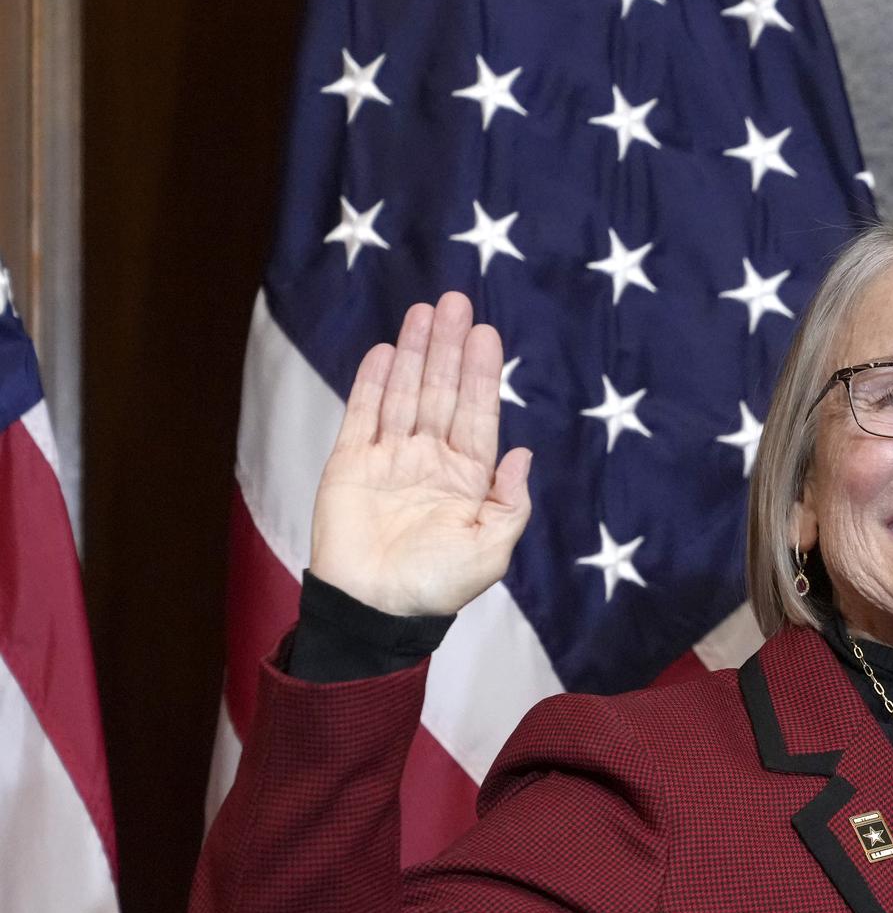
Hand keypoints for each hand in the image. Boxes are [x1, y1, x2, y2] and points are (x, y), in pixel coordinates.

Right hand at [310, 292, 533, 617]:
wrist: (375, 611)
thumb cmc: (436, 587)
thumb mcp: (491, 550)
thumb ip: (510, 501)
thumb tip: (522, 451)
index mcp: (468, 479)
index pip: (478, 414)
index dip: (482, 374)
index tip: (486, 333)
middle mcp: (430, 461)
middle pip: (442, 393)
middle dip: (449, 348)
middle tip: (456, 301)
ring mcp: (390, 460)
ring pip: (404, 394)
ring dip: (415, 353)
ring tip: (424, 311)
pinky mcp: (350, 464)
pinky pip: (363, 415)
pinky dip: (373, 382)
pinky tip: (387, 350)